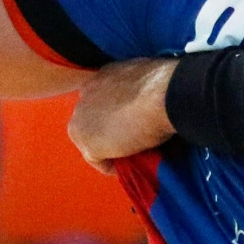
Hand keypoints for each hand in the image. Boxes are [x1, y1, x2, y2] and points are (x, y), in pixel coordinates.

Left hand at [67, 57, 177, 172]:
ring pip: (92, 139)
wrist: (162, 96)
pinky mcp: (87, 141)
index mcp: (102, 76)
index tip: (132, 123)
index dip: (116, 114)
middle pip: (92, 119)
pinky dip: (111, 166)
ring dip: (108, 148)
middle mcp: (85, 93)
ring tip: (129, 156)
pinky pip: (98, 160)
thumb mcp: (148, 80)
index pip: (102, 100)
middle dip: (108, 130)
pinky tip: (126, 167)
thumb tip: (147, 100)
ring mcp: (81, 118)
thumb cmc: (162, 86)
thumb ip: (138, 90)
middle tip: (130, 140)